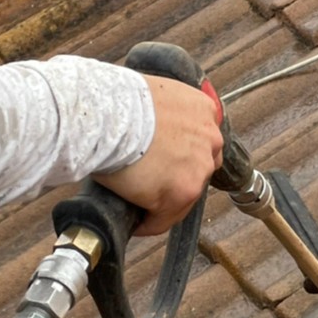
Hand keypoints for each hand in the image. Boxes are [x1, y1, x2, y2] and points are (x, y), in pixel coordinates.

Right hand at [95, 74, 223, 235]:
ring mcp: (199, 168)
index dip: (181, 155)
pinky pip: (164, 218)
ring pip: (184, 196)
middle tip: (151, 183)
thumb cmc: (114, 101)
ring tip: (140, 205)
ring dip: (164, 202)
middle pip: (198, 169)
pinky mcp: (182, 193)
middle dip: (176, 177)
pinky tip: (135, 222)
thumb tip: (151, 132)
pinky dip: (150, 222)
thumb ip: (163, 114)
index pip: (200, 141)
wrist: (106, 114)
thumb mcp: (153, 95)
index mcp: (203, 110)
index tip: (166, 162)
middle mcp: (210, 140)